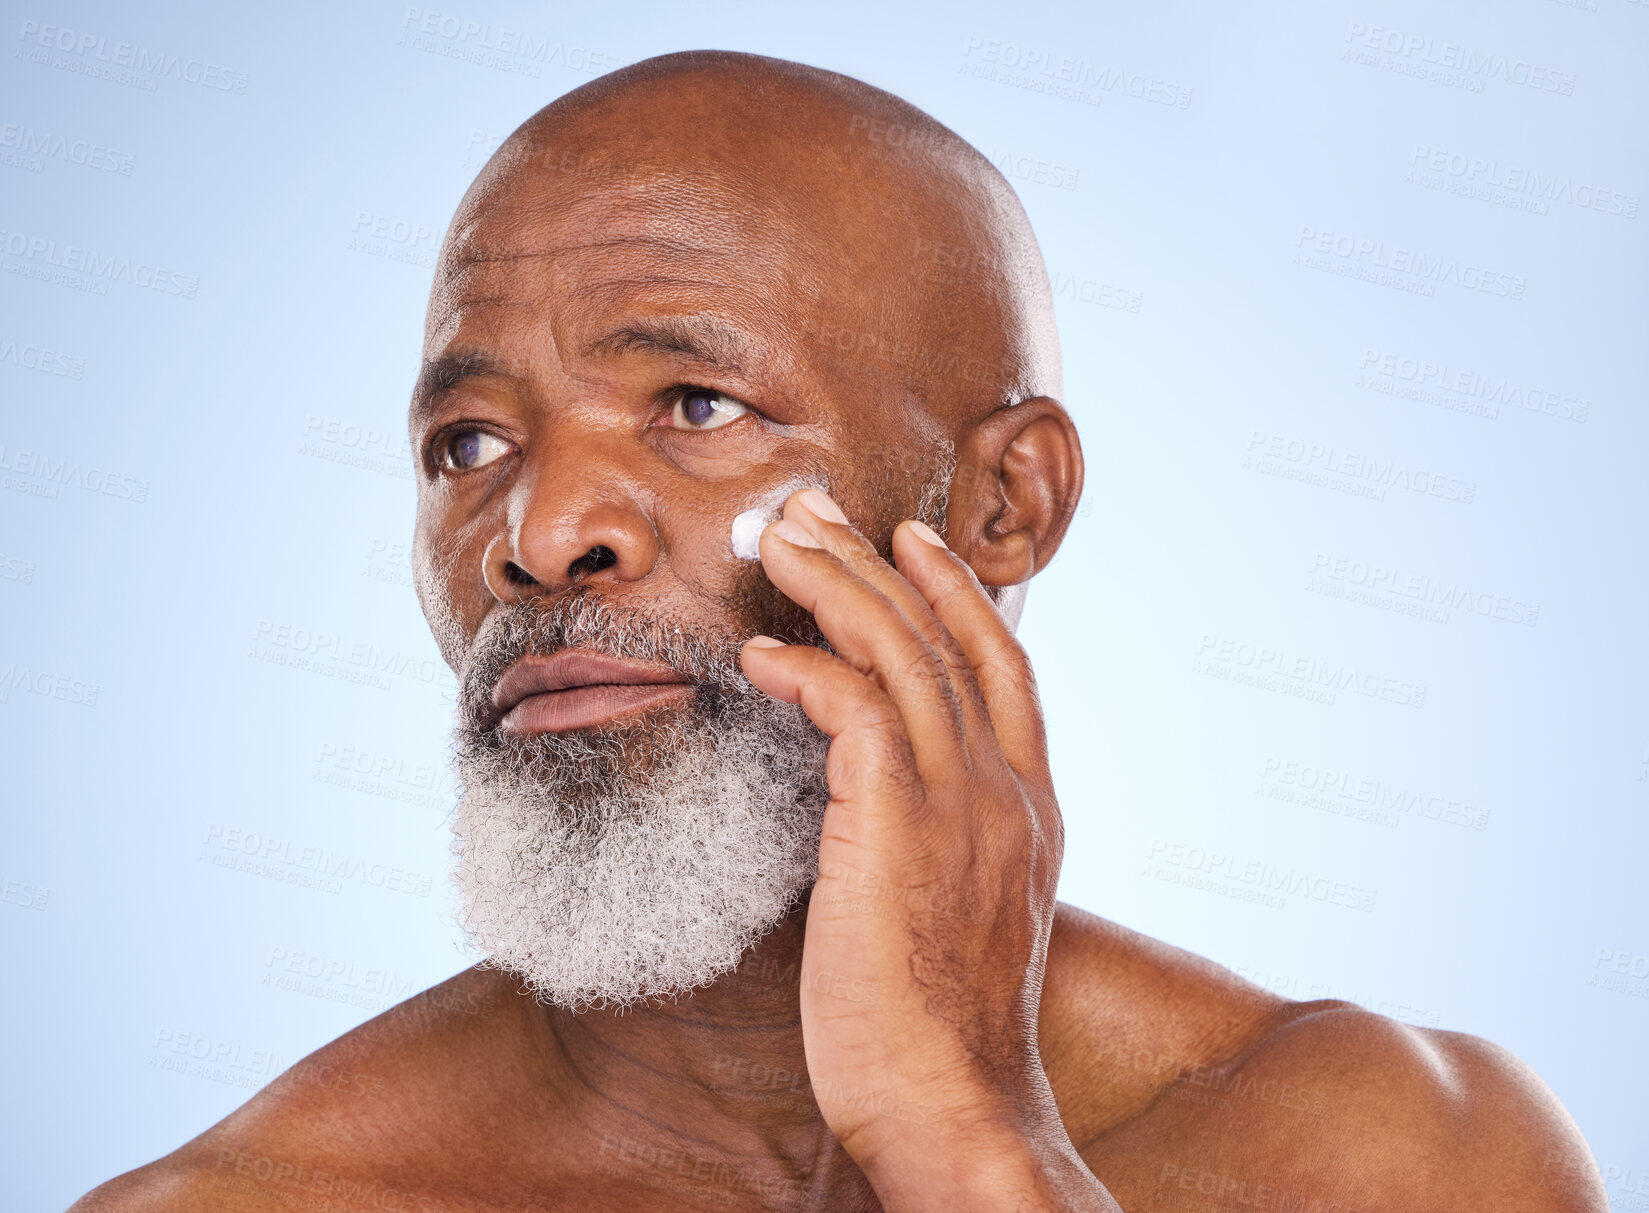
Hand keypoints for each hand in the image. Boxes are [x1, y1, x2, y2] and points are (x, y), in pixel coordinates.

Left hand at [739, 489, 1114, 1211]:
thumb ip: (942, 840)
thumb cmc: (938, 1029)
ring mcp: (962, 802)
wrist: (954, 1107)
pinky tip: (760, 654)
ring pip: (902, 650)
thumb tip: (878, 801)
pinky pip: (853, 705)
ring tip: (782, 540)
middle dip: (879, 561)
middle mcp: (1007, 789)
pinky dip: (805, 666)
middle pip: (950, 635)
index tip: (914, 542)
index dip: (960, 593)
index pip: (1005, 665)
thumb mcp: (962, 914)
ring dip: (836, 584)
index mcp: (1030, 807)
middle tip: (817, 511)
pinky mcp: (898, 824)